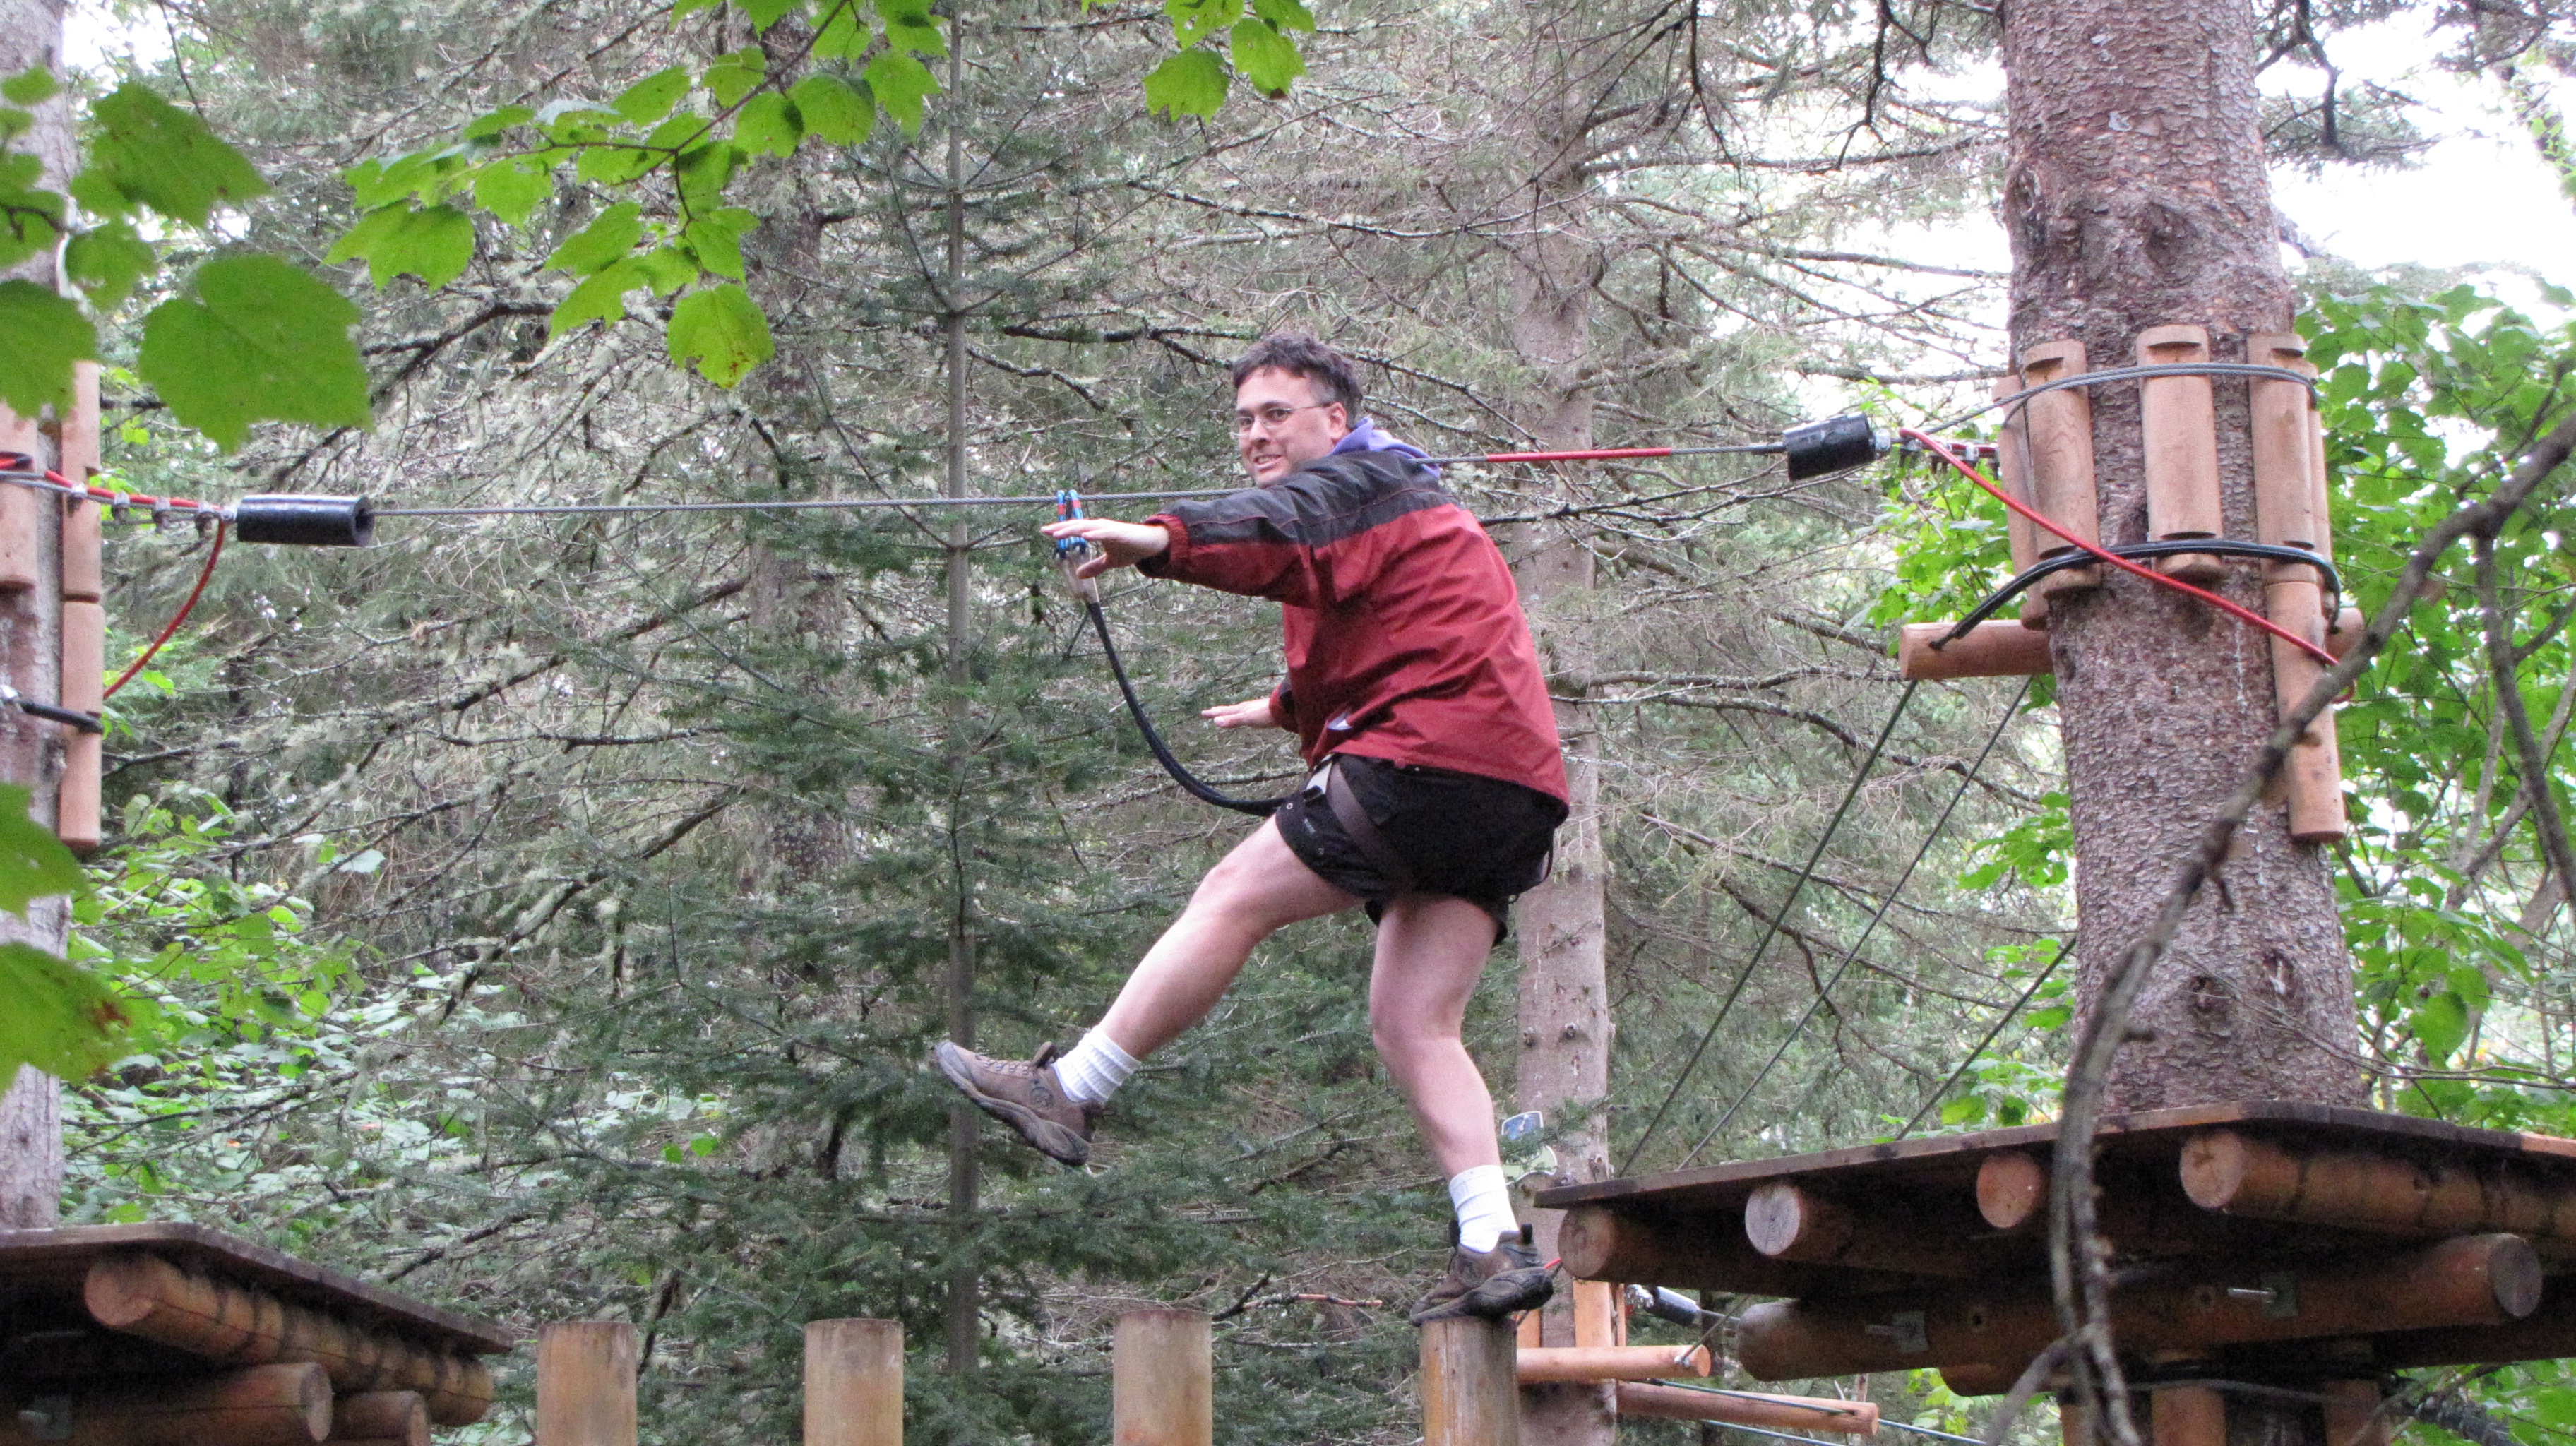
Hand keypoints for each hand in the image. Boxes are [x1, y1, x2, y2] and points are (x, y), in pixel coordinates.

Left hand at [1041, 518, 1168, 578]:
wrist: (1152, 543)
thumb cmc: (1131, 549)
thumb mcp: (1110, 561)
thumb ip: (1095, 567)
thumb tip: (1079, 575)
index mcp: (1096, 531)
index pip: (1075, 529)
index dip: (1061, 530)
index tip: (1045, 532)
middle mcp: (1100, 527)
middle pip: (1077, 526)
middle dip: (1061, 528)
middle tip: (1045, 531)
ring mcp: (1109, 528)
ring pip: (1087, 527)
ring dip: (1072, 530)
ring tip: (1057, 533)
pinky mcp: (1120, 533)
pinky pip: (1105, 533)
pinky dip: (1094, 533)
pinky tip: (1085, 536)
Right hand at [1202, 696, 1282, 729]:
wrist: (1284, 709)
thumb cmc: (1266, 714)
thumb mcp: (1247, 718)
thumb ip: (1233, 720)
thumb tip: (1216, 721)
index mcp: (1241, 709)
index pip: (1224, 711)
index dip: (1214, 713)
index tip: (1203, 713)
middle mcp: (1246, 707)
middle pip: (1230, 709)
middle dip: (1220, 711)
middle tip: (1211, 711)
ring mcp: (1254, 709)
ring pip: (1239, 710)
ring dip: (1231, 712)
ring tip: (1227, 712)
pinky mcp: (1262, 712)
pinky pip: (1247, 713)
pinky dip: (1242, 714)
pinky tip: (1247, 715)